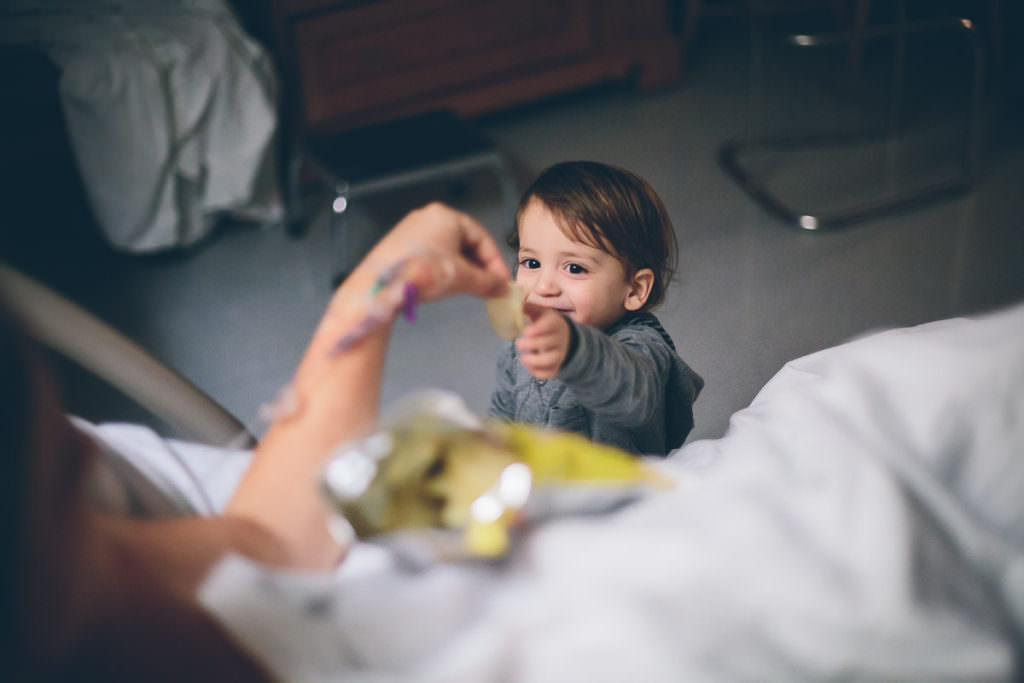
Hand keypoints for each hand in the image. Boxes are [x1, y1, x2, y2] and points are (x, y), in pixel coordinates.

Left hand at [362, 203, 510, 301]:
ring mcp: (412, 231)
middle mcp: (428, 218)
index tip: (502, 282)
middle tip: (489, 286)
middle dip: (479, 266)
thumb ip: (487, 283)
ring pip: (449, 250)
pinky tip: (447, 285)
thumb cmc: (419, 273)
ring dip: (463, 269)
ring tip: (470, 288)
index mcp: (445, 216)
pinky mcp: (401, 246)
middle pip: (465, 242)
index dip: (495, 262)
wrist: (379, 288)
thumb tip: (503, 289)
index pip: (481, 237)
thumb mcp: (461, 278)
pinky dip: (445, 269)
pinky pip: (432, 255)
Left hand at [516, 302, 570, 379]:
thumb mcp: (538, 311)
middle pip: (549, 343)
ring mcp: (559, 353)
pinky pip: (551, 372)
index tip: (525, 331)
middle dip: (531, 344)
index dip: (538, 329)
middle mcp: (559, 338)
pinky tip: (529, 367)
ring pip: (552, 359)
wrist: (563, 334)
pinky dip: (540, 373)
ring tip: (522, 359)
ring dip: (536, 361)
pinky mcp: (557, 365)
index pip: (549, 325)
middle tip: (517, 343)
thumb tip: (511, 302)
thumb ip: (526, 306)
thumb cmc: (545, 321)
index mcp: (554, 322)